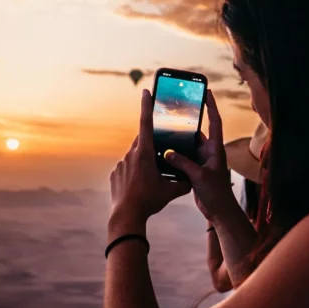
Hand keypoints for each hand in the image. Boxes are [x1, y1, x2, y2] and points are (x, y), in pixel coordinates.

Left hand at [109, 89, 191, 228]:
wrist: (126, 216)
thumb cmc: (149, 201)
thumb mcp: (171, 191)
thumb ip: (183, 182)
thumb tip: (192, 179)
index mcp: (144, 153)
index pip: (146, 124)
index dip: (147, 106)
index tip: (146, 92)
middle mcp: (131, 155)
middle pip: (143, 142)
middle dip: (152, 145)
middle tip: (161, 155)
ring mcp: (121, 164)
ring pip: (135, 156)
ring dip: (144, 162)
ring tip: (150, 179)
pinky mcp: (115, 173)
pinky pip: (127, 168)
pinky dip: (134, 173)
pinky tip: (139, 187)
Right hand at [163, 91, 241, 222]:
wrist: (219, 211)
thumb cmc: (216, 193)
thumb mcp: (199, 176)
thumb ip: (183, 163)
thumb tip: (167, 152)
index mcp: (215, 149)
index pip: (215, 122)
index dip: (211, 106)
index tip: (207, 91)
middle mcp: (209, 152)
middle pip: (198, 131)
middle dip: (189, 121)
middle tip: (177, 108)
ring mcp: (202, 160)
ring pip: (188, 145)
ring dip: (179, 139)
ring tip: (166, 127)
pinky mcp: (195, 169)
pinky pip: (183, 157)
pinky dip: (175, 153)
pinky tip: (163, 150)